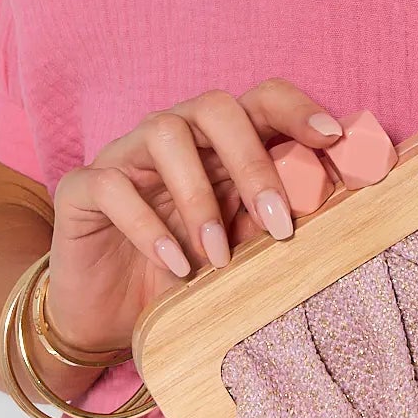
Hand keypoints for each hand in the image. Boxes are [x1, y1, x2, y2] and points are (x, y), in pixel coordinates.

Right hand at [45, 79, 343, 356]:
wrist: (104, 317)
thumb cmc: (182, 273)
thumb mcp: (238, 250)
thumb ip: (272, 220)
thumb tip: (335, 206)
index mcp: (218, 142)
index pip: (261, 99)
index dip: (298, 109)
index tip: (333, 140)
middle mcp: (174, 137)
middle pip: (215, 106)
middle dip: (254, 162)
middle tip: (280, 226)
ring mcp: (125, 157)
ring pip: (164, 133)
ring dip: (200, 197)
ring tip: (218, 257)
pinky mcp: (82, 188)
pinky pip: (111, 185)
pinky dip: (147, 226)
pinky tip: (175, 266)